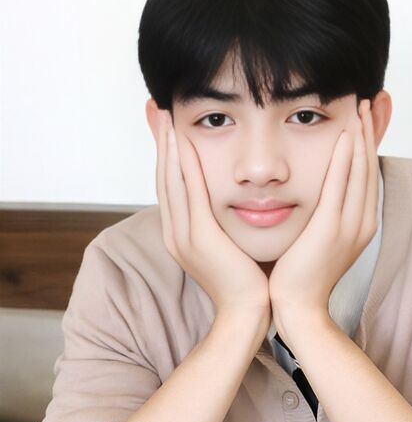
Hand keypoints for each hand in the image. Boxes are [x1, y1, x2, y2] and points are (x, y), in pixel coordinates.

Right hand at [155, 111, 270, 323]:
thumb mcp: (230, 244)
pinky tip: (185, 143)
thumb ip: (224, 221)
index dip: (165, 152)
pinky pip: (190, 194)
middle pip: (163, 176)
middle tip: (155, 108)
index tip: (164, 123)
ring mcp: (184, 235)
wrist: (247, 313)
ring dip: (168, 146)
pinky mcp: (199, 238)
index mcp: (182, 233)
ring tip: (165, 116)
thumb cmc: (247, 279)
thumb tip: (233, 199)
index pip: (170, 183)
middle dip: (160, 141)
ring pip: (171, 181)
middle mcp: (176, 232)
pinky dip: (185, 167)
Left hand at [268, 100, 377, 333]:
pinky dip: (346, 159)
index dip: (368, 142)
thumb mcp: (317, 236)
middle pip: (369, 166)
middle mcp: (362, 222)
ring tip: (359, 107)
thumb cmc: (299, 273)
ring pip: (360, 172)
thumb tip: (319, 190)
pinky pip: (341, 187)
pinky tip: (345, 136)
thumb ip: (323, 211)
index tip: (364, 116)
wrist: (296, 308)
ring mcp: (350, 226)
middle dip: (370, 132)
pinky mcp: (332, 230)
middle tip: (368, 100)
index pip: (367, 173)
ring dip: (361, 137)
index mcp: (360, 223)